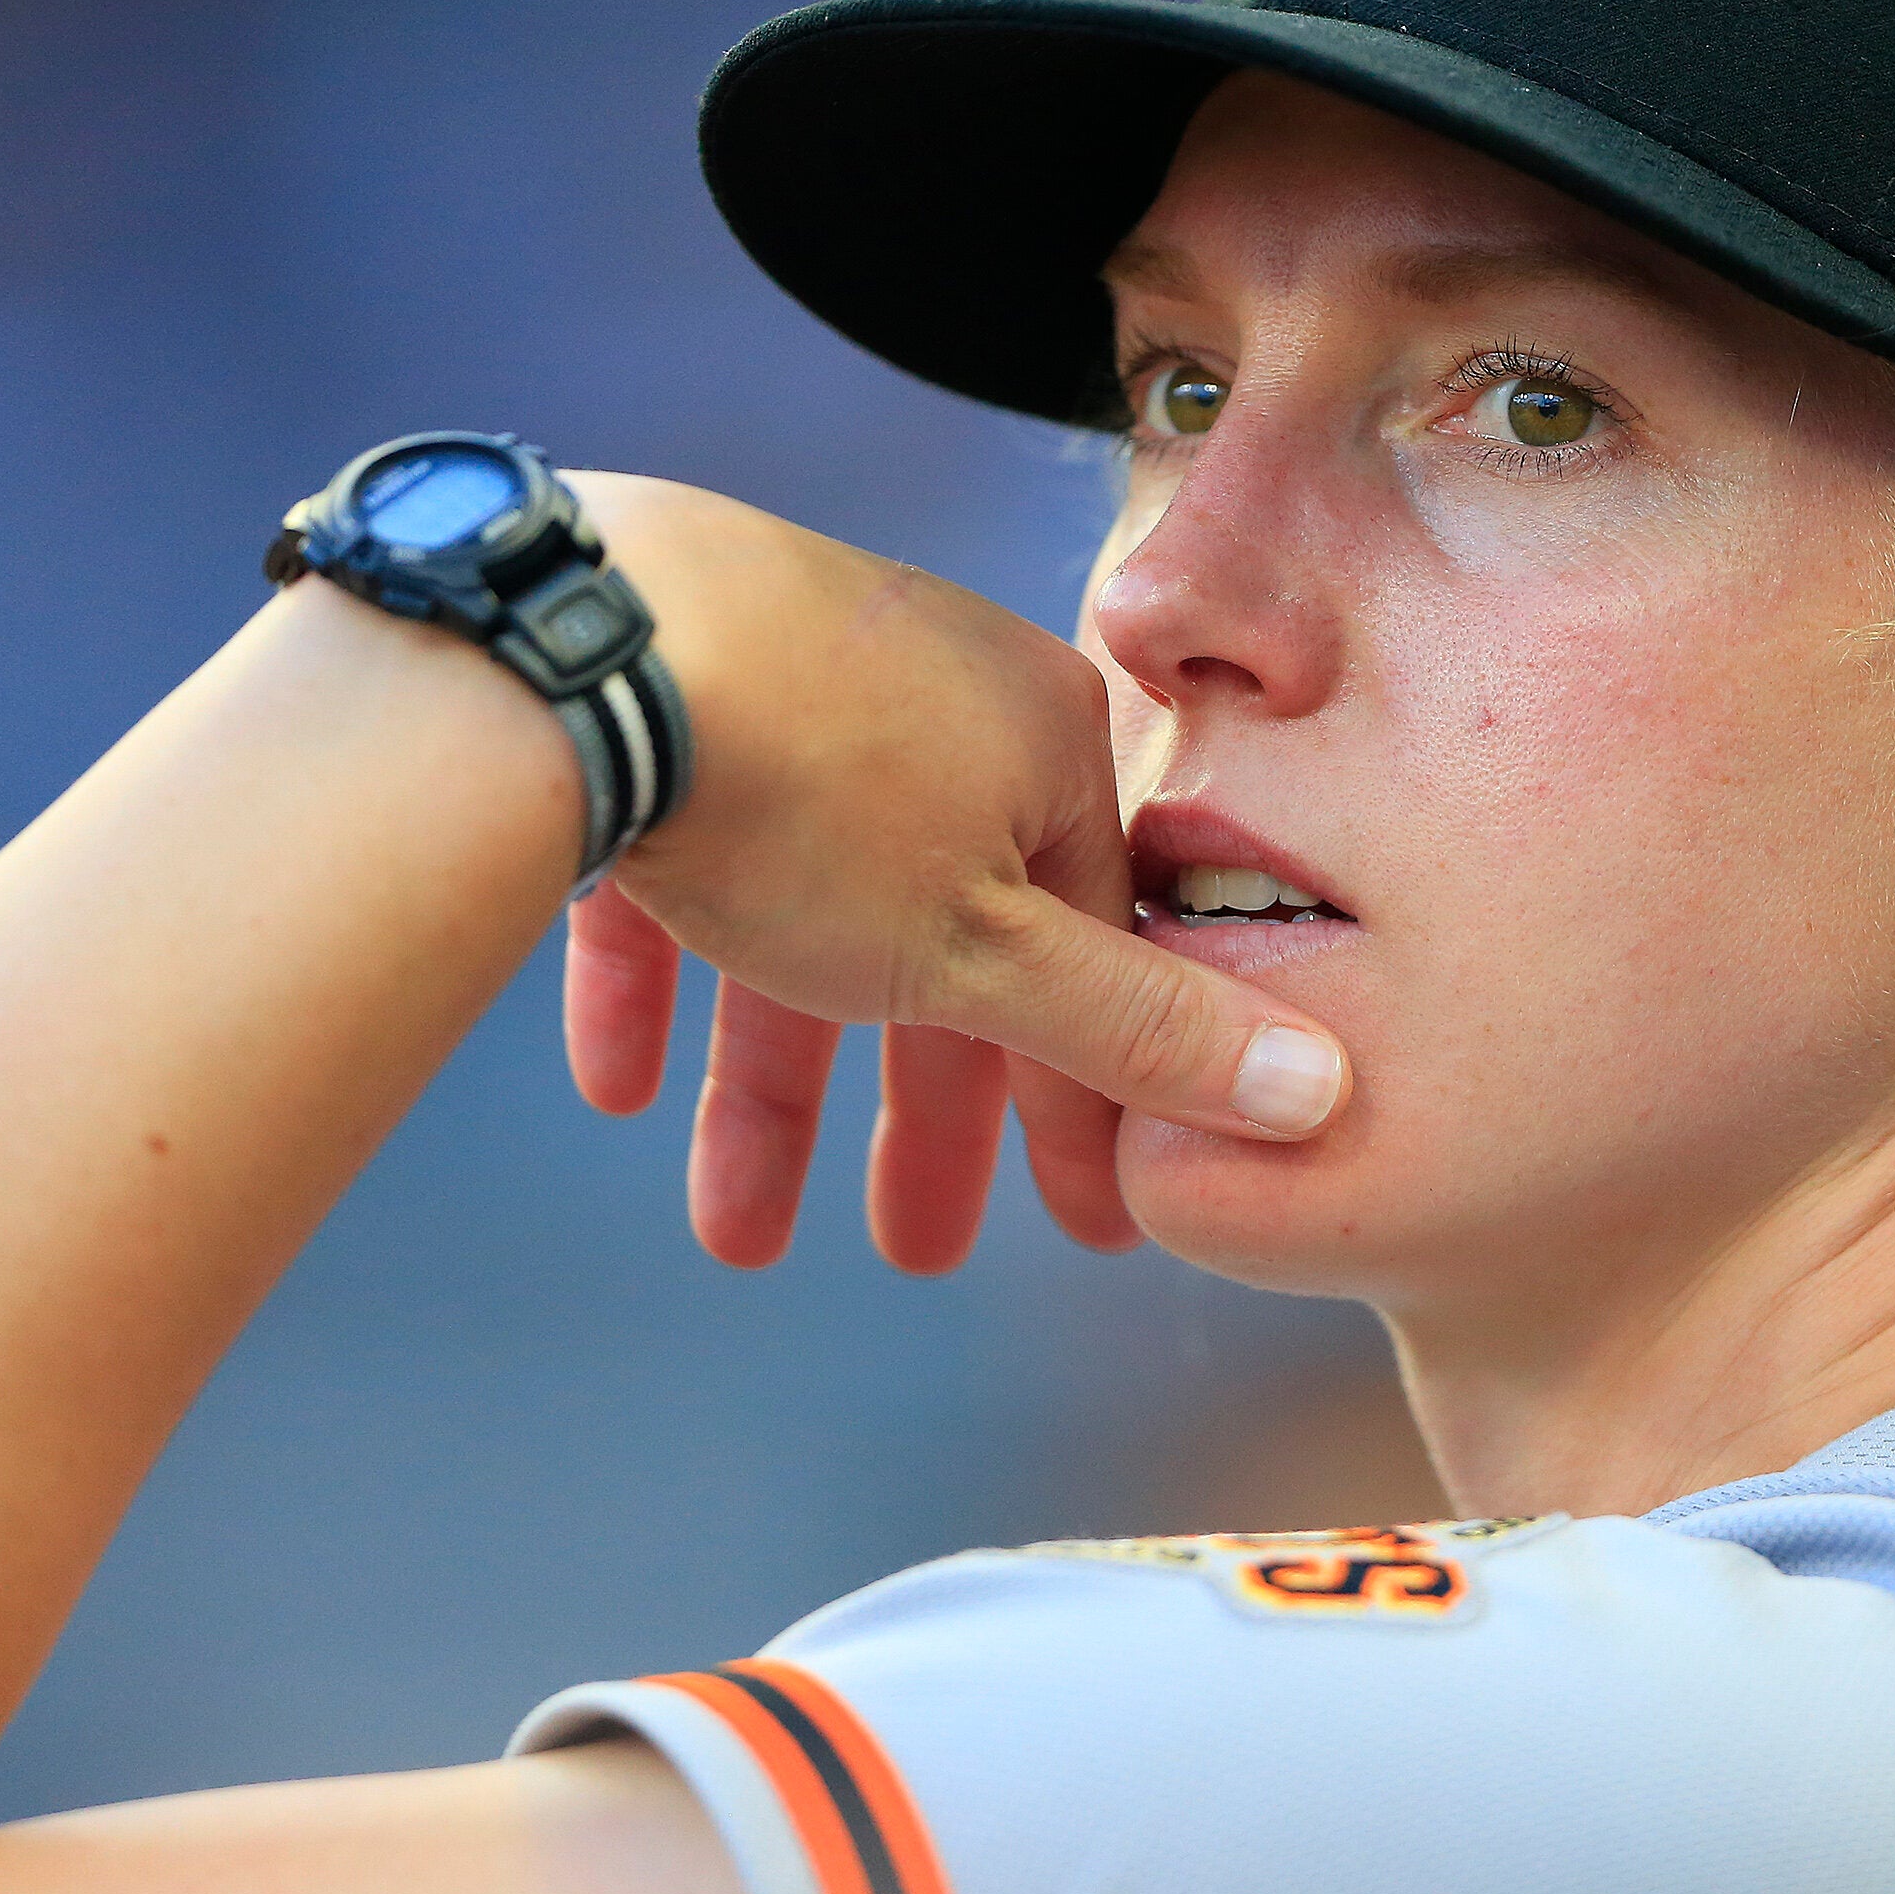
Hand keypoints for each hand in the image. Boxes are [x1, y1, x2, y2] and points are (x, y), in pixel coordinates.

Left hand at [549, 475, 1345, 1274]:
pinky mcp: (653, 704)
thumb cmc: (808, 792)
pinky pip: (675, 862)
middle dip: (925, 1118)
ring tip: (736, 1235)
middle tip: (916, 1250)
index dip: (1084, 1098)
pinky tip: (619, 1086)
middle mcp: (929, 698)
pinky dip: (659, 979)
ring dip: (773, 1090)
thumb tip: (1322, 1090)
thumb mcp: (989, 952)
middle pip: (944, 947)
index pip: (1092, 944)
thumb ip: (1140, 1032)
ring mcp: (786, 687)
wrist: (572, 643)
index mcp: (1041, 738)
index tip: (1081, 1220)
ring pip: (800, 920)